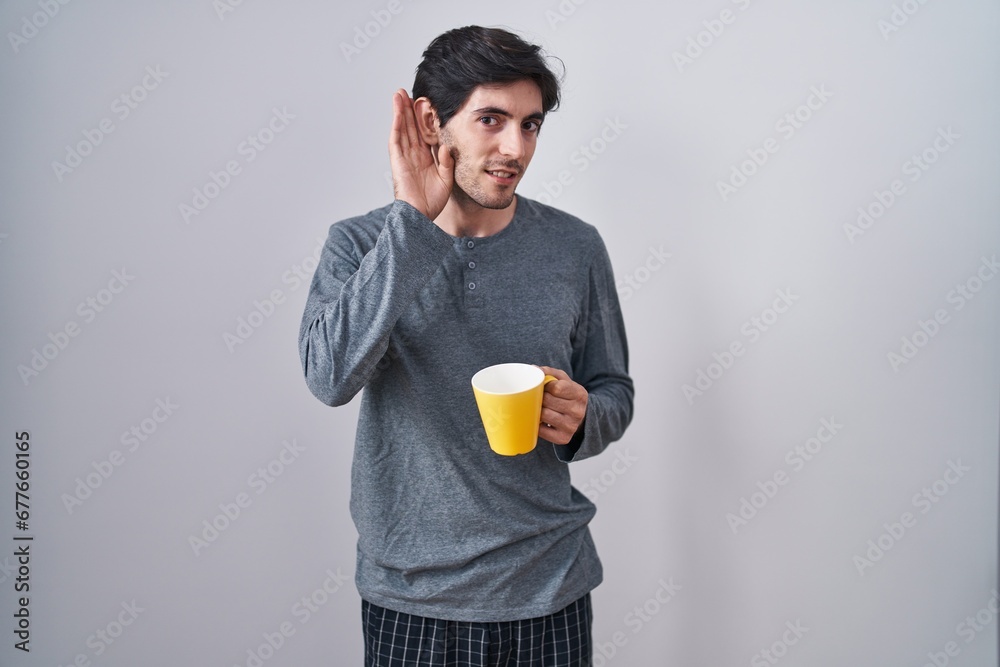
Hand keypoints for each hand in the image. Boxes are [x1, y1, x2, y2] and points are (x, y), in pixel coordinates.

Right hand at [388, 89, 453, 220]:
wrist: (420, 215)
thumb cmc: (432, 201)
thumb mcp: (447, 179)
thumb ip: (447, 162)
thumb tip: (445, 146)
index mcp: (426, 158)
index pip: (424, 133)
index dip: (424, 119)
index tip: (427, 103)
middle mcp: (414, 155)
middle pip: (411, 127)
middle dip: (409, 109)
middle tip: (409, 92)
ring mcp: (405, 156)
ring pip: (402, 128)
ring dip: (400, 111)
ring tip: (399, 93)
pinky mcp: (397, 160)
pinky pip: (397, 138)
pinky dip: (396, 123)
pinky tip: (397, 110)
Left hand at [537, 366, 587, 445]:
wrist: (581, 417)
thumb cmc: (568, 395)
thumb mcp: (564, 380)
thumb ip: (550, 372)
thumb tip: (534, 369)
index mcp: (579, 394)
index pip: (557, 388)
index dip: (545, 386)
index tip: (543, 387)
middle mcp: (578, 411)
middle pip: (548, 401)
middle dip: (539, 397)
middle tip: (537, 397)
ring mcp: (571, 426)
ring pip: (544, 415)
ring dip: (537, 410)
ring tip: (538, 407)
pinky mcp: (563, 438)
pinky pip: (541, 430)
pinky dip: (537, 424)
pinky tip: (540, 420)